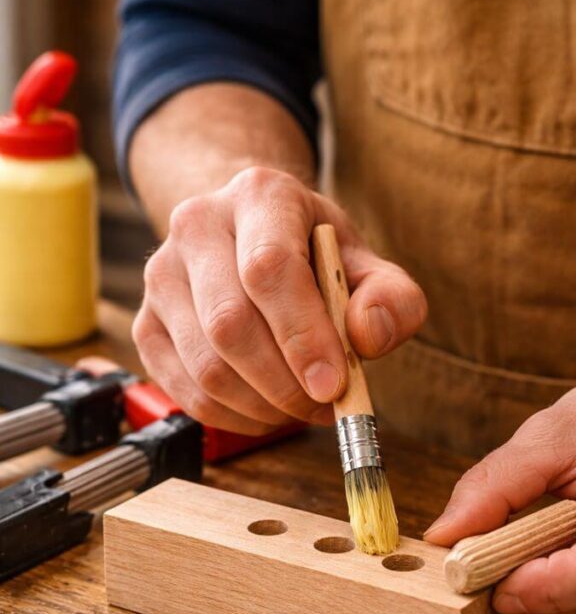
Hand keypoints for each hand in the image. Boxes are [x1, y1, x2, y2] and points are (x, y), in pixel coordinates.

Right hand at [133, 168, 426, 434]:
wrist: (249, 238)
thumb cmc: (314, 256)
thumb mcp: (365, 264)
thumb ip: (391, 298)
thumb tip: (368, 335)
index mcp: (259, 195)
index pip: (270, 268)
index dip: (302, 335)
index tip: (334, 385)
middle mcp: (197, 226)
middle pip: (230, 325)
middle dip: (285, 384)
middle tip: (326, 406)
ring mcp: (162, 277)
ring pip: (207, 366)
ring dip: (263, 407)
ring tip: (302, 407)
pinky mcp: (147, 325)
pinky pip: (188, 392)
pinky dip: (235, 418)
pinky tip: (267, 411)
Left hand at [425, 347, 575, 613]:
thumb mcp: (553, 432)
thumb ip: (497, 485)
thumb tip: (445, 537)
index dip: (546, 585)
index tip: (493, 580)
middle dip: (535, 600)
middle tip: (486, 572)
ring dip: (550, 604)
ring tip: (520, 558)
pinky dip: (574, 601)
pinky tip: (558, 565)